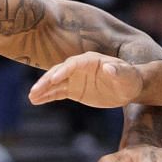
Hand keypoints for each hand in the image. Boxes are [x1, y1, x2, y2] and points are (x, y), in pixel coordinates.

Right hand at [29, 53, 147, 108]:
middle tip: (35, 90)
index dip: (63, 71)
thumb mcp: (126, 75)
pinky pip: (57, 92)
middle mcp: (79, 67)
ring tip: (32, 97)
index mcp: (90, 60)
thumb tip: (108, 67)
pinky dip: (47, 96)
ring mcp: (74, 78)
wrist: (128, 87)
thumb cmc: (129, 79)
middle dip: (47, 81)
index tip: (53, 80)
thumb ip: (117, 70)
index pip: (73, 64)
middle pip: (59, 72)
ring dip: (43, 89)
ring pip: (55, 83)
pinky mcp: (73, 89)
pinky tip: (36, 100)